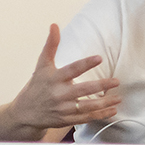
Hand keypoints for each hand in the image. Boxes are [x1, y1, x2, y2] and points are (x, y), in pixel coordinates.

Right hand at [5, 24, 121, 130]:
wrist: (25, 113)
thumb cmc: (37, 85)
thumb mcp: (42, 65)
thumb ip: (51, 45)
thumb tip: (54, 25)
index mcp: (54, 78)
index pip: (72, 69)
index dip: (85, 64)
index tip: (99, 58)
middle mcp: (59, 94)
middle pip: (83, 89)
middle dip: (101, 86)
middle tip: (116, 81)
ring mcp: (63, 108)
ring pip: (87, 106)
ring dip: (105, 103)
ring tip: (118, 98)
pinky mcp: (66, 120)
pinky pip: (86, 118)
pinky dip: (100, 115)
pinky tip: (112, 110)